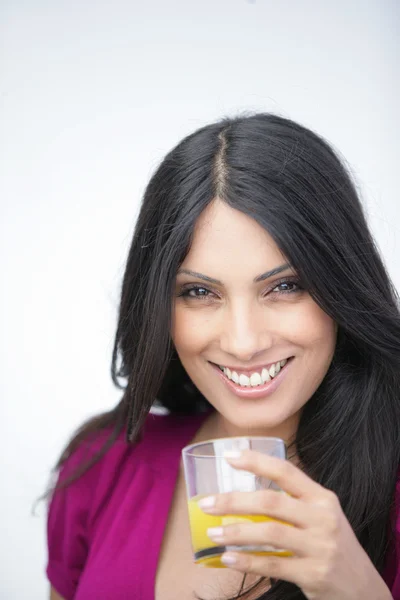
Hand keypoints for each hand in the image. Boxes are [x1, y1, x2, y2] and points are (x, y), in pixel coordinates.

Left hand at [198, 450, 391, 599]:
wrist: (362, 587)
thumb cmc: (331, 544)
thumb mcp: (321, 515)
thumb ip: (293, 501)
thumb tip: (244, 492)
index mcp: (322, 498)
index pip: (286, 471)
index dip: (256, 461)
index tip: (229, 456)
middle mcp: (322, 519)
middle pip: (271, 502)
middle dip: (234, 501)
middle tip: (206, 503)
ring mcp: (319, 547)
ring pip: (270, 533)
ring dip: (236, 532)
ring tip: (212, 532)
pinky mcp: (314, 574)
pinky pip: (273, 566)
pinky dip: (247, 561)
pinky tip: (227, 558)